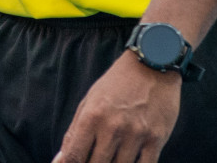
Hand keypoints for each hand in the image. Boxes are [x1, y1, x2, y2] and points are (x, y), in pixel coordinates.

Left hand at [55, 52, 180, 162]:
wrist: (152, 64)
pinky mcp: (156, 139)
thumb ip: (74, 132)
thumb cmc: (116, 83)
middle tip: (94, 159)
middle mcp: (112, 128)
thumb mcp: (89, 101)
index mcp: (91, 117)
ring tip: (110, 158)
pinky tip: (128, 162)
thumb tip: (60, 160)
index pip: (74, 156)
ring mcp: (136, 135)